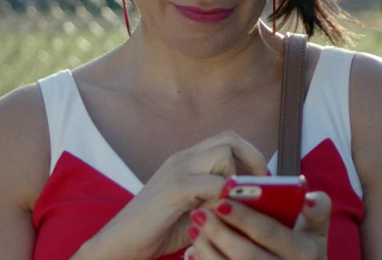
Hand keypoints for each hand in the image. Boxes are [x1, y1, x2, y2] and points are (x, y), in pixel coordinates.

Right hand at [74, 131, 269, 258]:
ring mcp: (177, 170)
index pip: (228, 139)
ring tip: (235, 203)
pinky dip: (225, 198)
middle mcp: (182, 158)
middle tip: (262, 187)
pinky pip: (213, 183)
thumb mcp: (198, 209)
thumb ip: (221, 198)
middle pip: (230, 138)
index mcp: (187, 159)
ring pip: (224, 155)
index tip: (263, 182)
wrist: (119, 243)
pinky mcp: (175, 189)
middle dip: (254, 160)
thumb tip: (256, 197)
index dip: (252, 157)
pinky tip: (221, 214)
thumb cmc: (160, 229)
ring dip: (237, 180)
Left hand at [185, 190, 330, 259]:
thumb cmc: (305, 251)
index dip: (245, 218)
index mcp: (306, 252)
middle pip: (246, 255)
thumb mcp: (318, 232)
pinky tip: (193, 251)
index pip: (271, 233)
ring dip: (207, 250)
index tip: (222, 202)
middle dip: (220, 233)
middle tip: (200, 213)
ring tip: (195, 229)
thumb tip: (306, 197)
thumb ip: (318, 209)